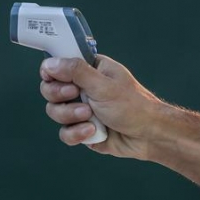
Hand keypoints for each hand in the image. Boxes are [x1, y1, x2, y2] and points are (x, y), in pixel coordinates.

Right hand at [39, 55, 165, 159]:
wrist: (149, 137)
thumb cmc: (134, 106)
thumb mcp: (103, 85)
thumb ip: (75, 72)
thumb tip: (50, 63)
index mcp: (88, 69)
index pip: (56, 65)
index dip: (51, 73)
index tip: (57, 78)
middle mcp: (82, 88)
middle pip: (50, 90)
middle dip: (61, 97)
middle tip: (76, 96)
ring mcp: (80, 109)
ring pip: (55, 112)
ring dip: (70, 116)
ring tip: (90, 117)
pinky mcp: (81, 129)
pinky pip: (64, 132)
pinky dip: (76, 133)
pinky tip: (92, 132)